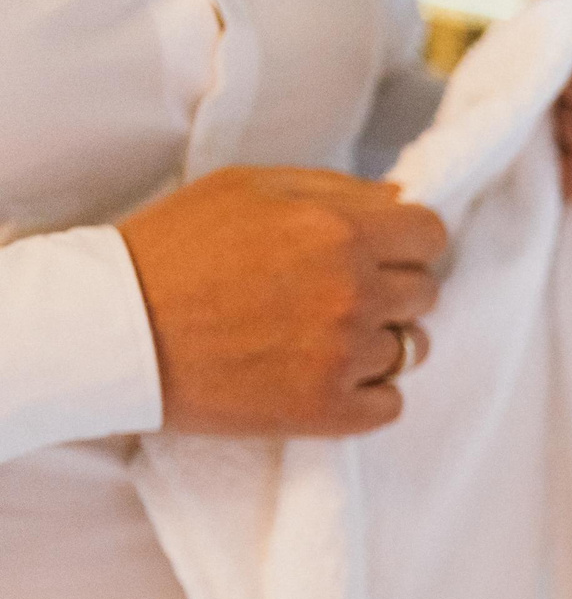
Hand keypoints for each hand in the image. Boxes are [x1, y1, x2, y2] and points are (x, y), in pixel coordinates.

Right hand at [119, 166, 446, 437]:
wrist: (114, 331)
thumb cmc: (171, 249)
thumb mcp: (245, 187)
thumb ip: (333, 189)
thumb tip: (399, 200)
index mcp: (338, 230)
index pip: (430, 234)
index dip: (408, 241)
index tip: (383, 250)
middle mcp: (353, 292)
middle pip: (425, 292)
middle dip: (391, 287)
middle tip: (337, 293)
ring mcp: (344, 356)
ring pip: (411, 348)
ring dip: (378, 341)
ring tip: (323, 336)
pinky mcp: (328, 411)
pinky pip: (391, 404)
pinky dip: (367, 393)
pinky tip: (324, 375)